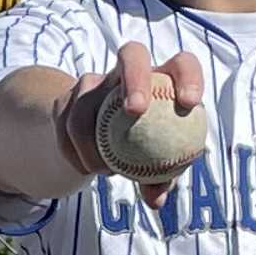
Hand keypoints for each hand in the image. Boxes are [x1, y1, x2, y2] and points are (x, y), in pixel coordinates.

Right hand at [56, 43, 209, 205]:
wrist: (94, 140)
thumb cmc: (140, 150)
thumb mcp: (153, 165)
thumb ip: (159, 178)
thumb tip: (156, 200)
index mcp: (162, 78)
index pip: (181, 64)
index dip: (188, 77)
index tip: (189, 104)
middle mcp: (127, 70)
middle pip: (132, 54)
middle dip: (134, 77)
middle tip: (135, 110)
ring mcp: (94, 80)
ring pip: (87, 100)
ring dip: (93, 138)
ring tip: (106, 170)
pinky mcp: (67, 97)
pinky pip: (66, 123)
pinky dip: (75, 150)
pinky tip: (86, 169)